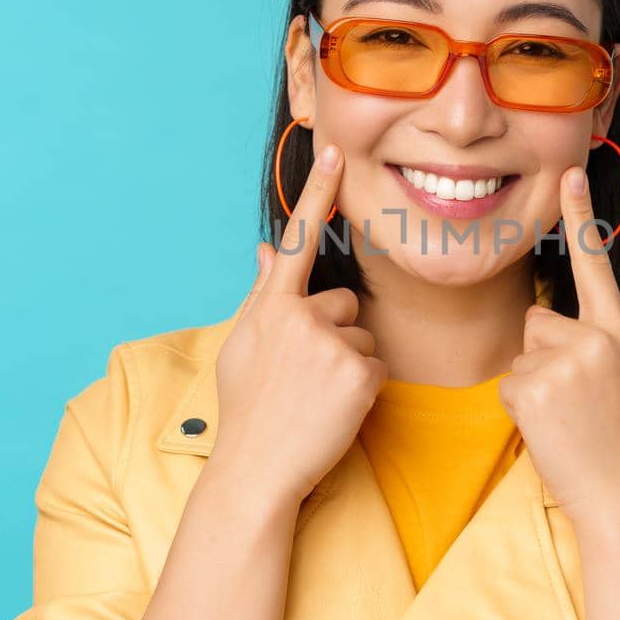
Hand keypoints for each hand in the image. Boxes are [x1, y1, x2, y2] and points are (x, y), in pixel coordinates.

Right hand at [211, 144, 387, 504]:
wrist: (256, 469)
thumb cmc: (248, 409)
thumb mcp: (243, 347)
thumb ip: (263, 296)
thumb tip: (270, 250)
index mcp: (269, 306)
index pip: (298, 239)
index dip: (316, 192)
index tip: (332, 149)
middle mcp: (299, 317)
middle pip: (343, 303)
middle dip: (333, 334)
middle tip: (303, 377)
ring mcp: (331, 344)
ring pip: (362, 335)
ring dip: (348, 363)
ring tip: (316, 396)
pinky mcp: (359, 373)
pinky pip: (376, 364)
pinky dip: (363, 389)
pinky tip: (334, 409)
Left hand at [497, 165, 619, 526]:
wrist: (618, 494)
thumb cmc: (616, 438)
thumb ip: (593, 342)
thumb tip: (544, 324)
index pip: (595, 265)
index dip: (580, 216)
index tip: (568, 171)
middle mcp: (599, 338)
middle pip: (538, 321)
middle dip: (543, 359)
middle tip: (574, 402)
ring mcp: (569, 362)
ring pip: (522, 354)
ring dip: (532, 387)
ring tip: (565, 418)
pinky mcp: (538, 387)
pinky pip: (508, 383)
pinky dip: (521, 410)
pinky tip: (550, 429)